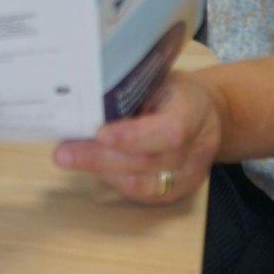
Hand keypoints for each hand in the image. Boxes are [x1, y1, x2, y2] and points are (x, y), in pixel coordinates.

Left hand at [54, 72, 226, 205]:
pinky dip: (112, 180)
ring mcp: (191, 175)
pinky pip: (140, 194)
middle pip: (148, 162)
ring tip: (69, 157)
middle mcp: (198, 148)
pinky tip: (91, 167)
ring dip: (101, 172)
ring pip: (142, 184)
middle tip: (64, 151)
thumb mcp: (159, 79)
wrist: (209, 114)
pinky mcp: (178, 193)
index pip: (169, 131)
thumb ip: (132, 93)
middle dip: (100, 158)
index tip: (99, 134)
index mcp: (195, 110)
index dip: (132, 136)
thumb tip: (84, 103)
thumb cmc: (174, 92)